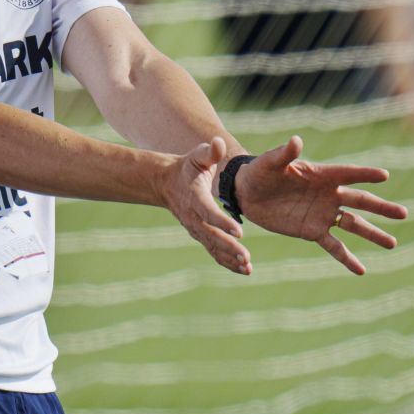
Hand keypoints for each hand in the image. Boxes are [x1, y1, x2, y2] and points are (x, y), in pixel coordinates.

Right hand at [162, 137, 252, 275]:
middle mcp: (193, 217)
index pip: (209, 212)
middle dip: (229, 247)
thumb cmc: (187, 167)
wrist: (166, 183)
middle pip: (212, 235)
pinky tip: (244, 270)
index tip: (239, 232)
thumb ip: (209, 151)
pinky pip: (213, 251)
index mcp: (194, 197)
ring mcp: (195, 228)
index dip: (223, 222)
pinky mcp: (200, 235)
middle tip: (246, 257)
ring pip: (213, 247)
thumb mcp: (196, 156)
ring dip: (230, 258)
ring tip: (248, 267)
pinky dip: (227, 262)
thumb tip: (217, 143)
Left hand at [234, 135, 408, 275]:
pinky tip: (361, 270)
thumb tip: (296, 141)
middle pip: (360, 201)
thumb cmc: (260, 172)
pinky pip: (333, 246)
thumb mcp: (270, 162)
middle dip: (381, 208)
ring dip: (373, 234)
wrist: (246, 193)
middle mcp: (328, 195)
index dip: (365, 174)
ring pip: (353, 225)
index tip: (384, 176)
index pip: (348, 174)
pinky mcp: (312, 231)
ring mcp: (323, 214)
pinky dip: (347, 258)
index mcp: (322, 175)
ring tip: (392, 243)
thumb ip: (285, 154)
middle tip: (403, 214)